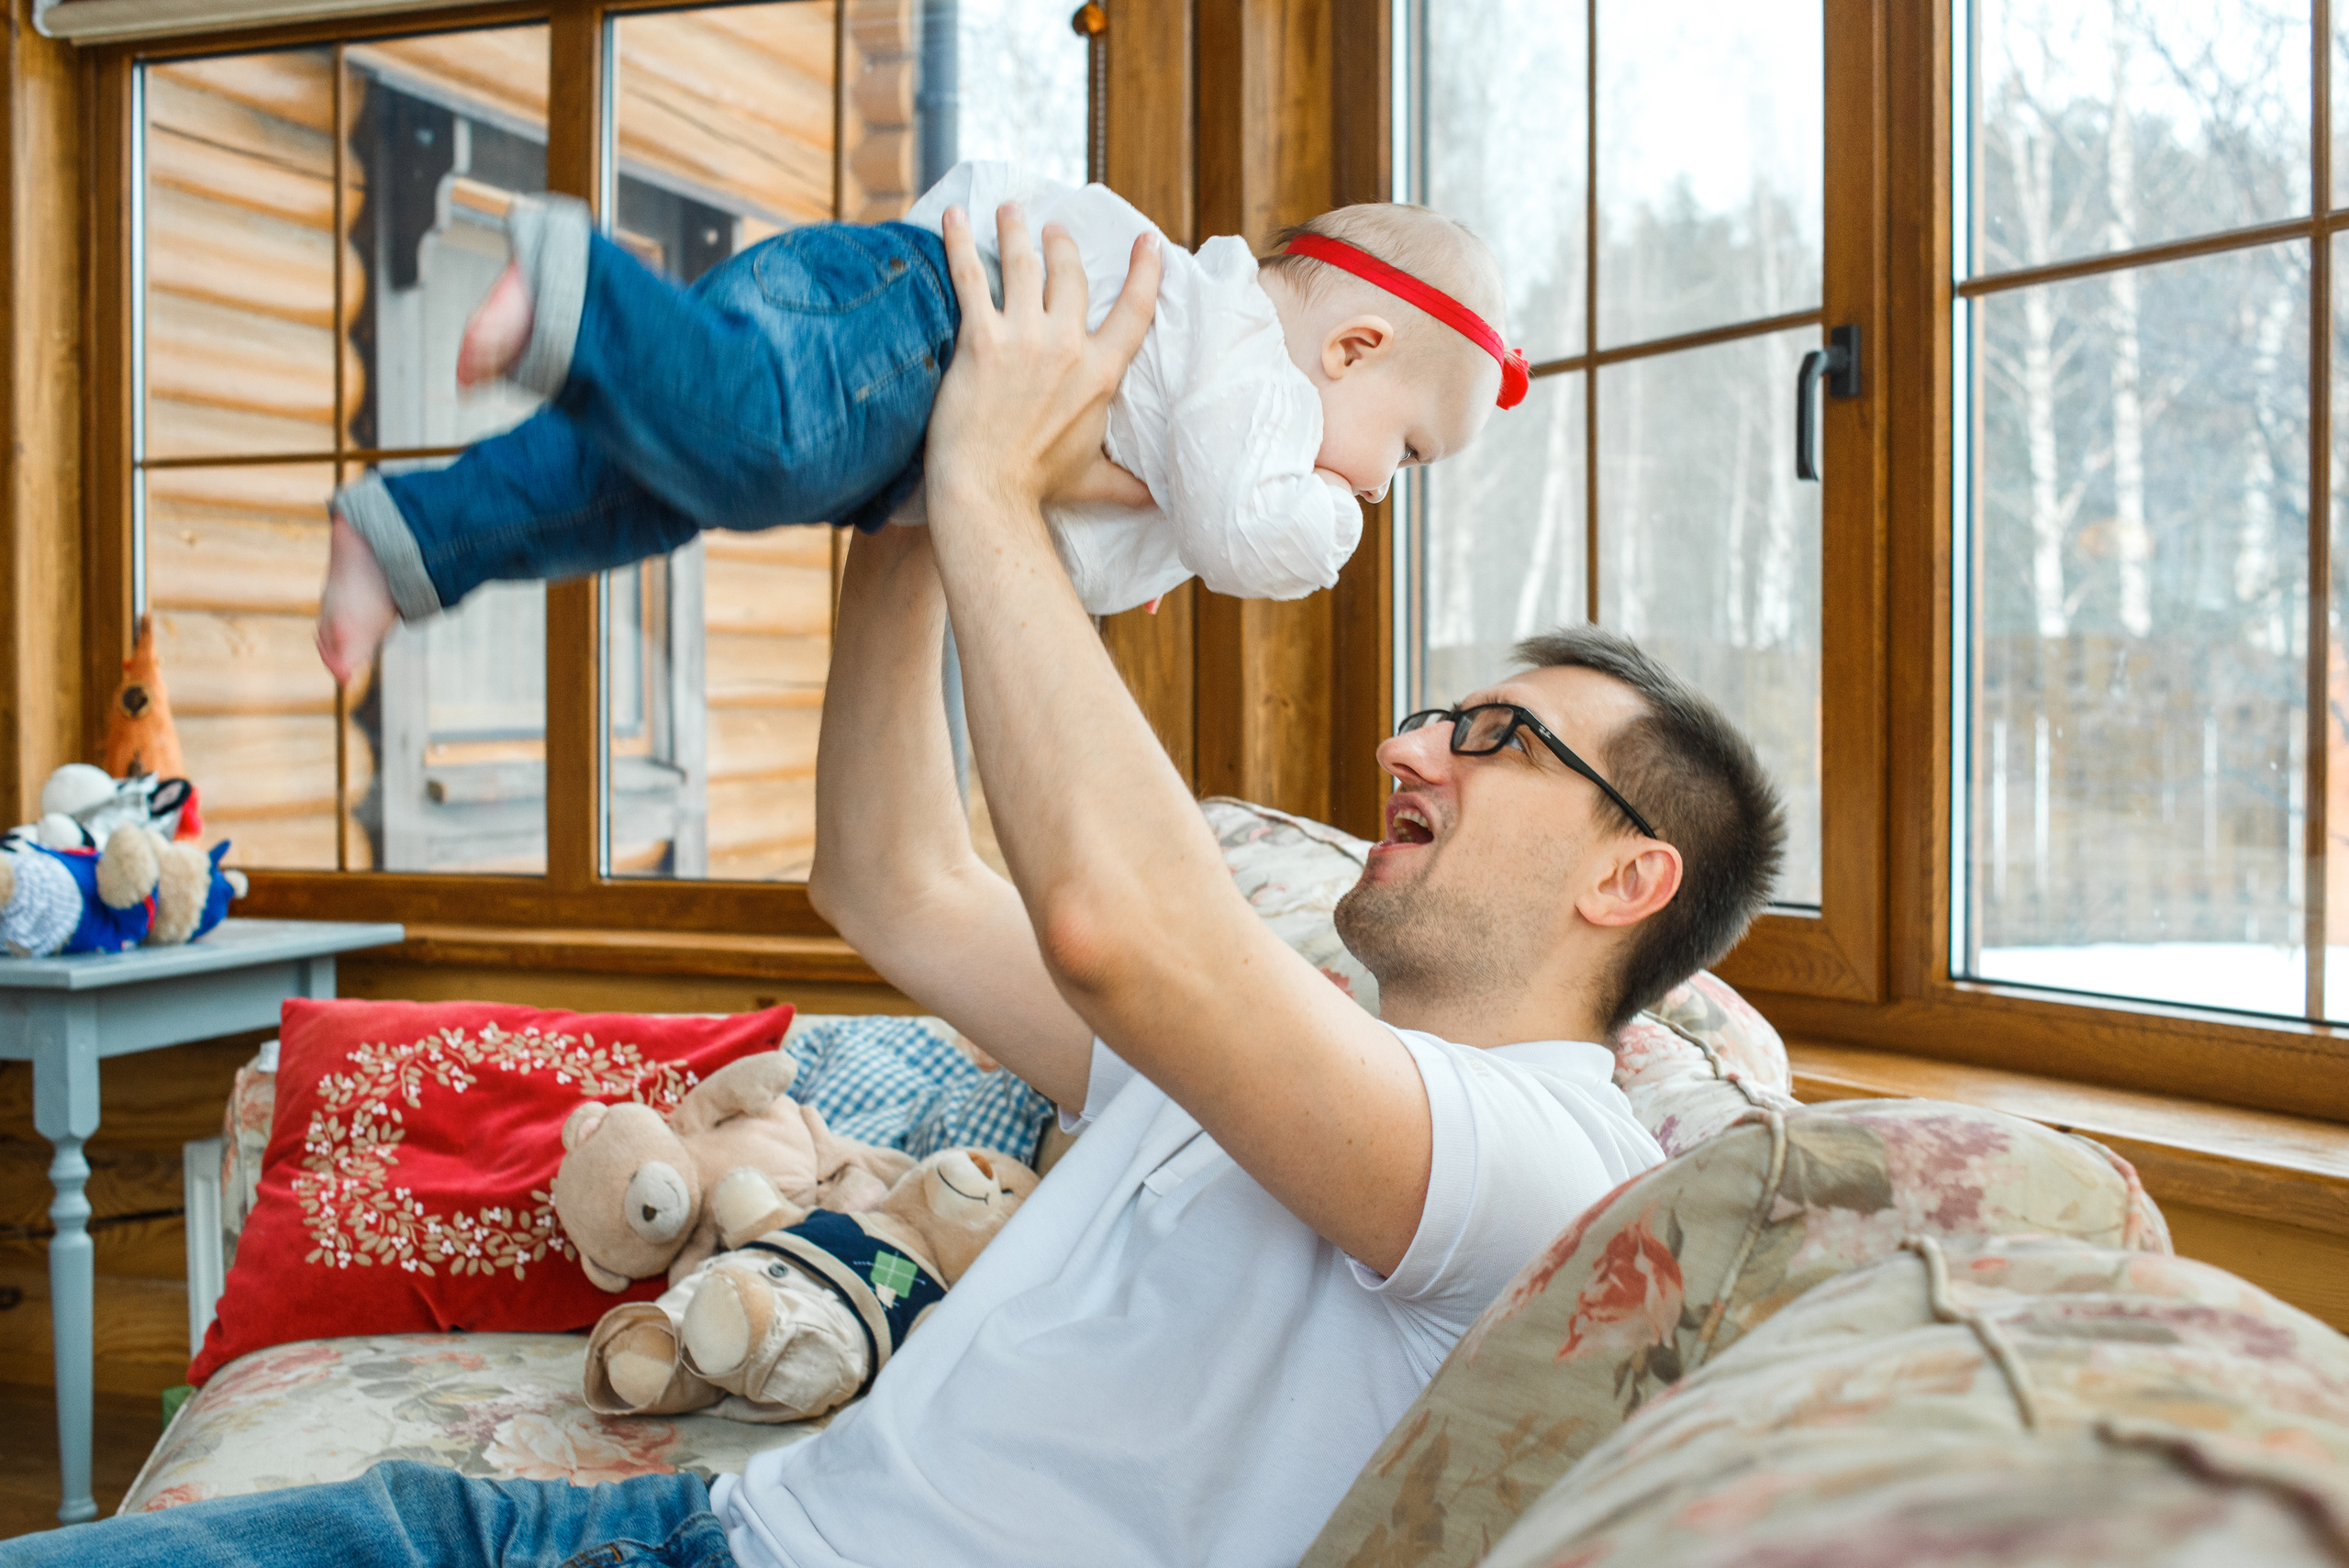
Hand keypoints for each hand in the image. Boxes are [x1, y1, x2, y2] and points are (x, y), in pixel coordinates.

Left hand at [926, 203, 1160, 513]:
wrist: (987, 492)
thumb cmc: (1036, 488)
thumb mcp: (1092, 481)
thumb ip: (1126, 483)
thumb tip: (1156, 501)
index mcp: (1100, 374)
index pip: (1133, 312)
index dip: (1144, 272)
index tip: (1149, 241)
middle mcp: (1067, 347)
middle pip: (1069, 274)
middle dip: (1062, 243)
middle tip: (1052, 228)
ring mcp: (1024, 338)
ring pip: (1023, 263)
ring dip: (1016, 229)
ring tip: (1010, 210)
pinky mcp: (981, 338)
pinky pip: (970, 276)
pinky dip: (959, 242)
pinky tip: (954, 217)